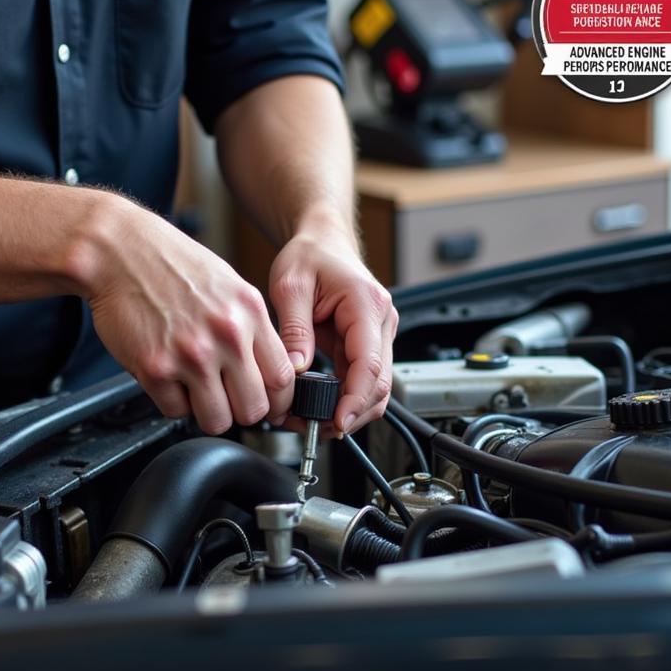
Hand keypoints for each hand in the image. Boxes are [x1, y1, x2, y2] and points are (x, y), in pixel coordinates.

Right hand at [82, 197, 294, 434]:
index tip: (266, 404)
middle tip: (225, 398)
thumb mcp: (231, 287)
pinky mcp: (155, 369)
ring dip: (206, 412)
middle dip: (239, 411)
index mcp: (250, 314)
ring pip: (217, 421)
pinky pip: (175, 411)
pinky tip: (167, 374)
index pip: (283, 380)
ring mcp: (191, 355)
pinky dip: (171, 400)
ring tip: (193, 387)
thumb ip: (252, 329)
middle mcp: (226, 335)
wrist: (119, 250)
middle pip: (254, 409)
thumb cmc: (171, 266)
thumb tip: (268, 374)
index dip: (276, 401)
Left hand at [269, 223, 397, 435]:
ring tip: (312, 422)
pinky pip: (362, 380)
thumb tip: (295, 369)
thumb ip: (294, 329)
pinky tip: (320, 407)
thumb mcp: (290, 286)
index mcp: (366, 304)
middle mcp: (381, 321)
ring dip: (348, 410)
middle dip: (350, 413)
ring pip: (375, 388)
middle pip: (379, 384)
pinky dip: (345, 399)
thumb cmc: (310, 255)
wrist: (322, 241)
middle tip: (314, 429)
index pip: (370, 363)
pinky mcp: (368, 343)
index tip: (336, 421)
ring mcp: (379, 334)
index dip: (355, 399)